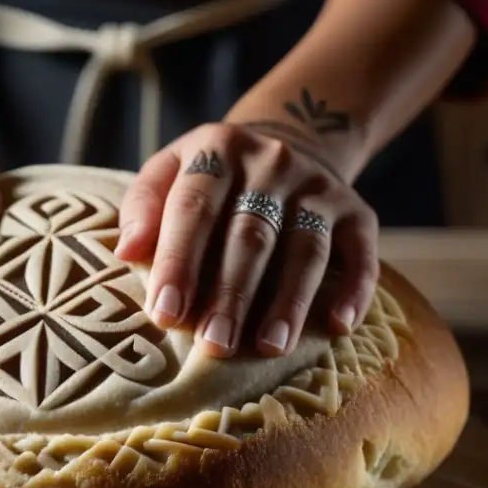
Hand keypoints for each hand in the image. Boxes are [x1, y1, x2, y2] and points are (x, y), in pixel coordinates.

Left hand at [114, 122, 378, 358]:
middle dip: (231, 294)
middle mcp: (272, 164)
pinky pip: (362, 252)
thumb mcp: (170, 171)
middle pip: (251, 234)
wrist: (290, 140)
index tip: (164, 314)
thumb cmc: (212, 180)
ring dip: (288, 300)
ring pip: (305, 247)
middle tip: (215, 344)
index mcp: (217, 151)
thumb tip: (126, 251)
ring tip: (268, 347)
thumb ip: (144, 207)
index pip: (194, 208)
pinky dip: (354, 289)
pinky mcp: (358, 211)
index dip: (178, 262)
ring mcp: (319, 187)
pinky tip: (338, 325)